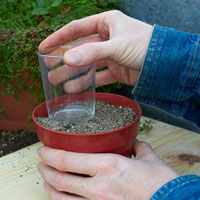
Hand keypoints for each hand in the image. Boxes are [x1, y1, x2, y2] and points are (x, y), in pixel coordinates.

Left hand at [37, 142, 178, 199]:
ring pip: (62, 198)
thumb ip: (139, 149)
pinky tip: (61, 197)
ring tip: (46, 179)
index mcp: (109, 166)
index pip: (68, 160)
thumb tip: (136, 144)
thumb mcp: (150, 159)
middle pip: (60, 179)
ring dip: (49, 187)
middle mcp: (99, 187)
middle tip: (41, 162)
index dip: (50, 154)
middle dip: (45, 169)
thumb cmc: (162, 184)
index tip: (43, 150)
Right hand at [39, 10, 152, 87]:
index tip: (44, 47)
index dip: (59, 38)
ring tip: (58, 81)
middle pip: (80, 48)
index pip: (77, 29)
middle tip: (49, 68)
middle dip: (64, 59)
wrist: (166, 65)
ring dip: (73, 73)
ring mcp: (111, 55)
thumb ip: (92, 53)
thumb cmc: (146, 46)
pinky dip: (88, 82)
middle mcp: (107, 38)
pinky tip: (75, 88)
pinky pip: (98, 76)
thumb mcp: (117, 46)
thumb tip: (66, 59)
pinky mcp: (116, 70)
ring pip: (88, 64)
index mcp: (107, 23)